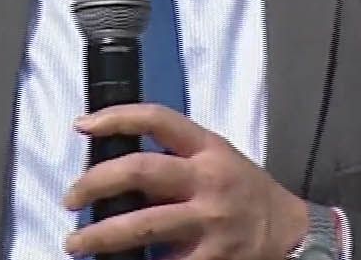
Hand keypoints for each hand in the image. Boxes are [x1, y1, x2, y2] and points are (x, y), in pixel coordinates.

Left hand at [64, 104, 307, 259]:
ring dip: (100, 236)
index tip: (82, 126)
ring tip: (75, 243)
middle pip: (141, 171)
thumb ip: (175, 155)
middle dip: (95, 183)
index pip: (157, 119)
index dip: (116, 117)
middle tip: (70, 197)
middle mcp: (207, 180)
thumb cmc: (244, 189)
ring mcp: (210, 222)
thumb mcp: (217, 157)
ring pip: (143, 226)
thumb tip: (114, 163)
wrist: (290, 232)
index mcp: (207, 148)